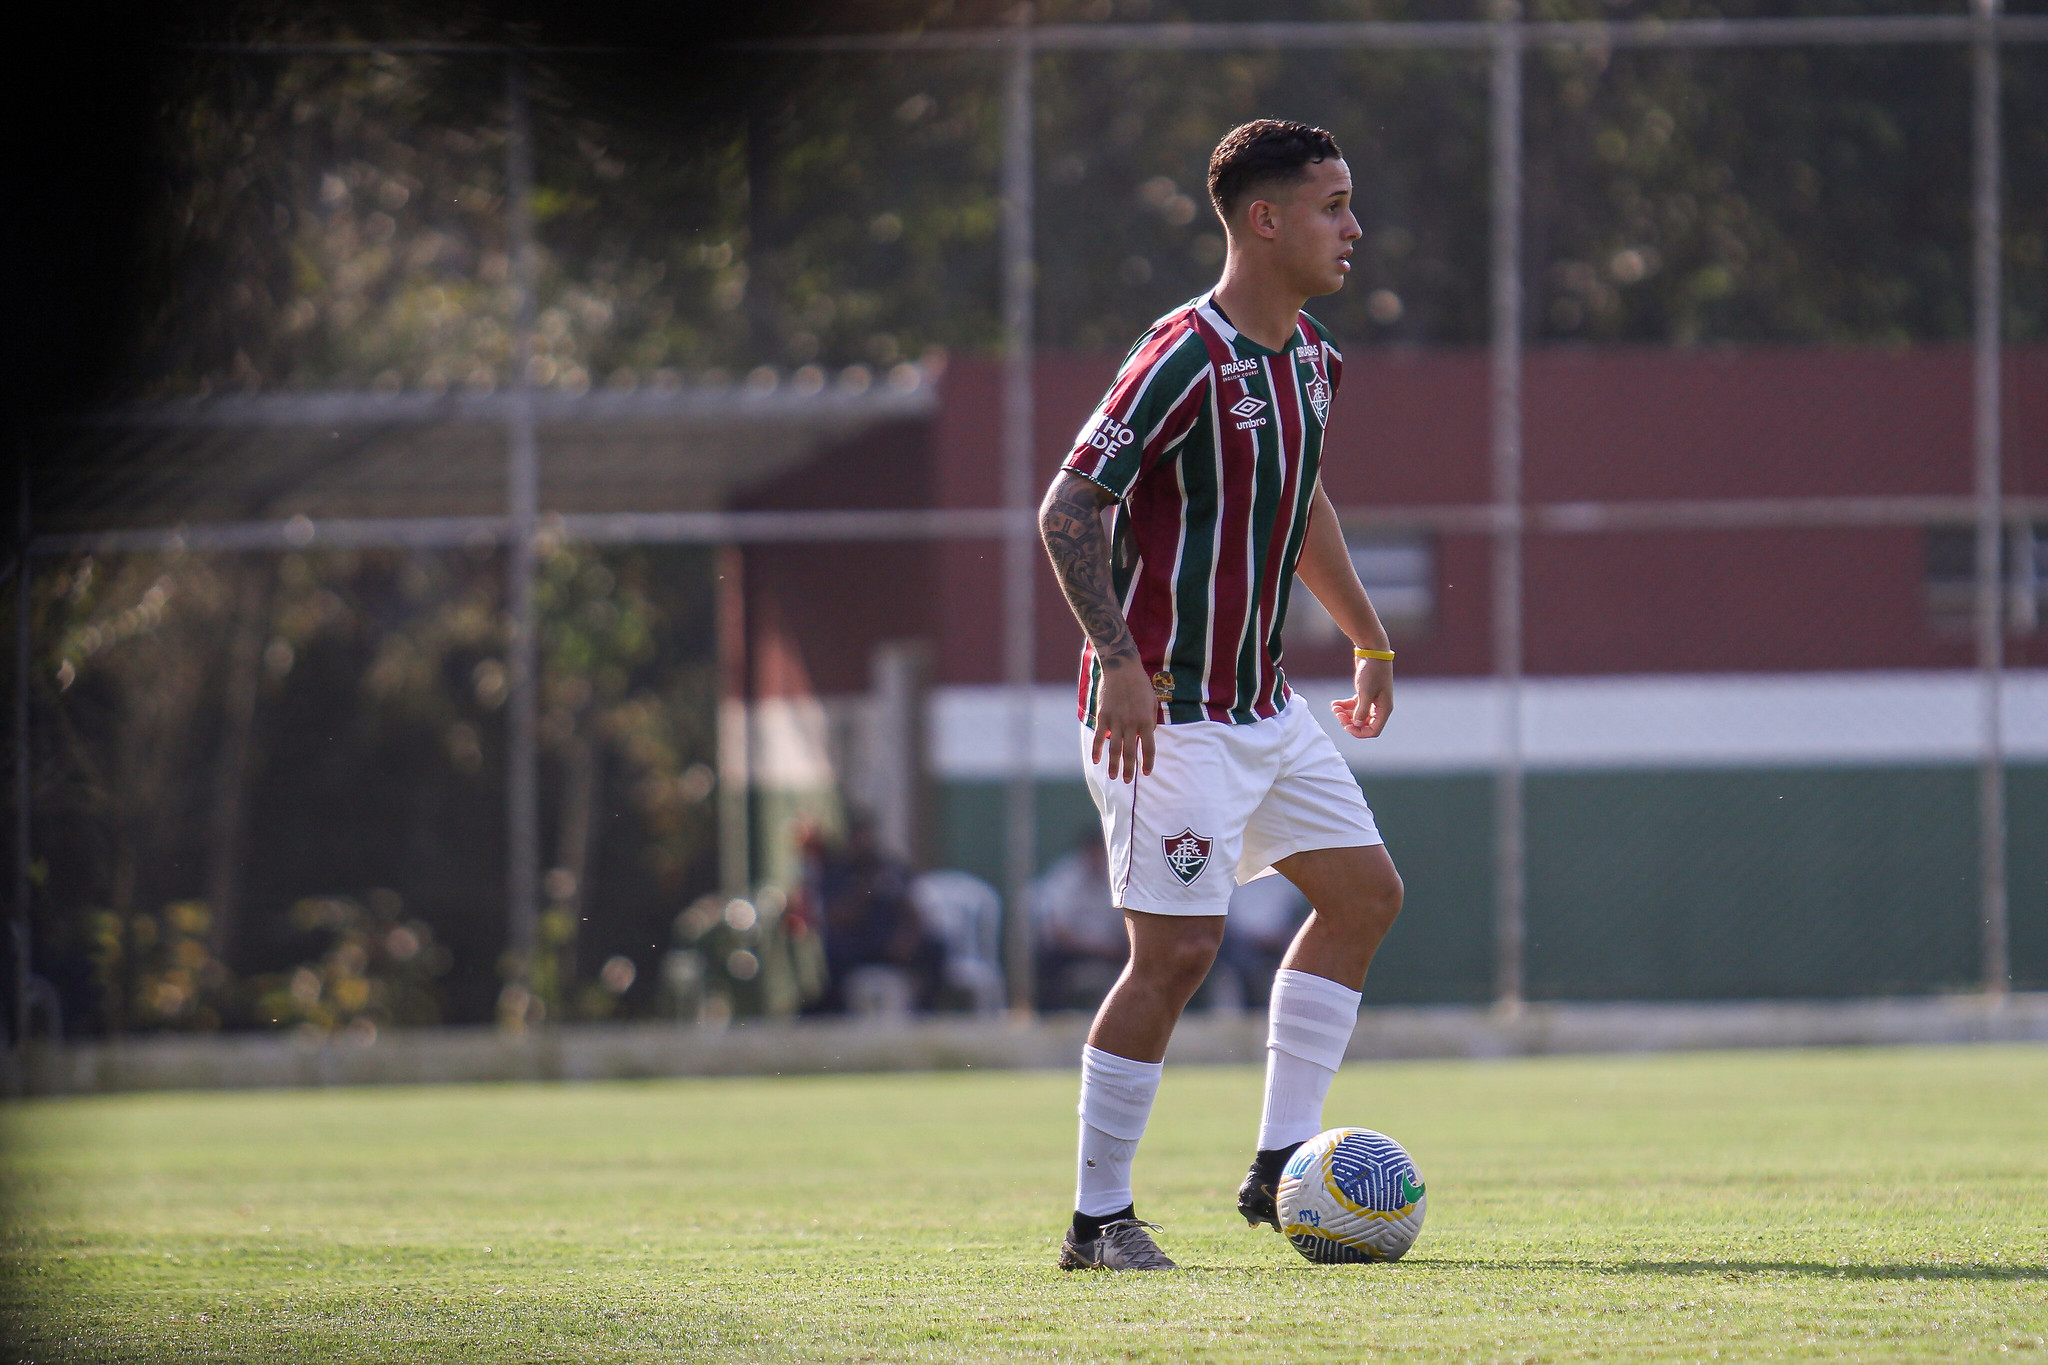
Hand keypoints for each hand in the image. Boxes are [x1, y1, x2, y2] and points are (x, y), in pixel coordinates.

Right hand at [1091, 657, 1158, 781]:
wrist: (1122, 669)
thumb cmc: (1140, 685)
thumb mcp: (1152, 702)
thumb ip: (1150, 721)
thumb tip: (1147, 737)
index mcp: (1146, 721)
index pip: (1149, 748)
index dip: (1148, 762)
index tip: (1146, 772)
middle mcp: (1131, 723)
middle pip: (1131, 752)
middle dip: (1129, 769)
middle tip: (1127, 781)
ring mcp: (1115, 720)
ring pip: (1114, 748)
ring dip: (1114, 764)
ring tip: (1114, 776)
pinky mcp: (1103, 716)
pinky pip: (1099, 737)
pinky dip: (1097, 750)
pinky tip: (1096, 761)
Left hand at [1330, 656, 1391, 737]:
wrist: (1372, 651)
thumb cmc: (1372, 671)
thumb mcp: (1365, 692)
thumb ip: (1361, 710)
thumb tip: (1356, 724)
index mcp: (1384, 709)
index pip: (1373, 730)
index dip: (1359, 732)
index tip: (1346, 725)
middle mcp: (1380, 707)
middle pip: (1364, 724)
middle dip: (1350, 722)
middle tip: (1337, 714)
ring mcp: (1372, 700)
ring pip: (1357, 715)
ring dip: (1345, 714)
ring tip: (1334, 707)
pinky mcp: (1365, 693)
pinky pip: (1354, 705)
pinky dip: (1344, 706)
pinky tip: (1334, 703)